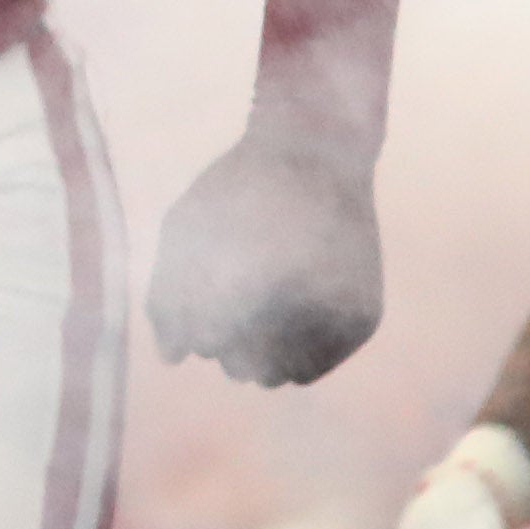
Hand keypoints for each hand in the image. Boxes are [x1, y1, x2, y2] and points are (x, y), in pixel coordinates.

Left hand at [148, 120, 384, 383]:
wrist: (316, 153)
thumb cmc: (238, 191)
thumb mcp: (186, 229)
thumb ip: (167, 295)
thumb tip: (171, 359)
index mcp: (246, 277)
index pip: (205, 338)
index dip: (194, 324)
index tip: (199, 300)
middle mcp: (297, 302)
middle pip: (238, 365)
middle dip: (222, 341)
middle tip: (229, 302)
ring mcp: (335, 315)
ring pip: (274, 375)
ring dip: (255, 354)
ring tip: (256, 305)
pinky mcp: (362, 322)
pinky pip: (312, 369)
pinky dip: (288, 355)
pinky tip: (279, 319)